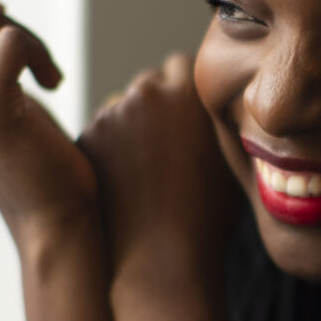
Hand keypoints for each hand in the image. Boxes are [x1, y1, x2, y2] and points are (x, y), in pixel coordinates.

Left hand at [79, 54, 242, 274]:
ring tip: (148, 170)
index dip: (186, 90)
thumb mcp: (234, 156)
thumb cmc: (208, 213)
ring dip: (132, 126)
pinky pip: (102, 131)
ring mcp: (113, 114)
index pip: (183, 65)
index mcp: (191, 91)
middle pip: (151, 83)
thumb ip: (221, 118)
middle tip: (168, 146)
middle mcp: (149, 92)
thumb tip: (222, 102)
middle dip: (158, 106)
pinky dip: (110, 147)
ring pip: (123, 107)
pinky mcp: (87, 136)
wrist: (163, 255)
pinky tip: (126, 179)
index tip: (189, 117)